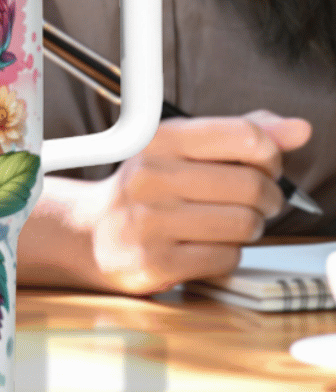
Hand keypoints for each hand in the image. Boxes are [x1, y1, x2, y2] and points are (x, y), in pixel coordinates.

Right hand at [83, 110, 311, 294]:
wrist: (93, 233)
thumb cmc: (149, 188)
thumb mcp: (183, 149)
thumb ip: (240, 135)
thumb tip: (298, 130)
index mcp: (158, 139)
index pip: (244, 135)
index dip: (270, 155)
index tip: (265, 166)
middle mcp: (149, 175)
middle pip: (251, 185)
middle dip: (267, 197)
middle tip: (256, 202)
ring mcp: (149, 220)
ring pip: (243, 224)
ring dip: (250, 227)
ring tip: (230, 223)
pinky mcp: (154, 261)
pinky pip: (226, 257)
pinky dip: (228, 253)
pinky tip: (207, 244)